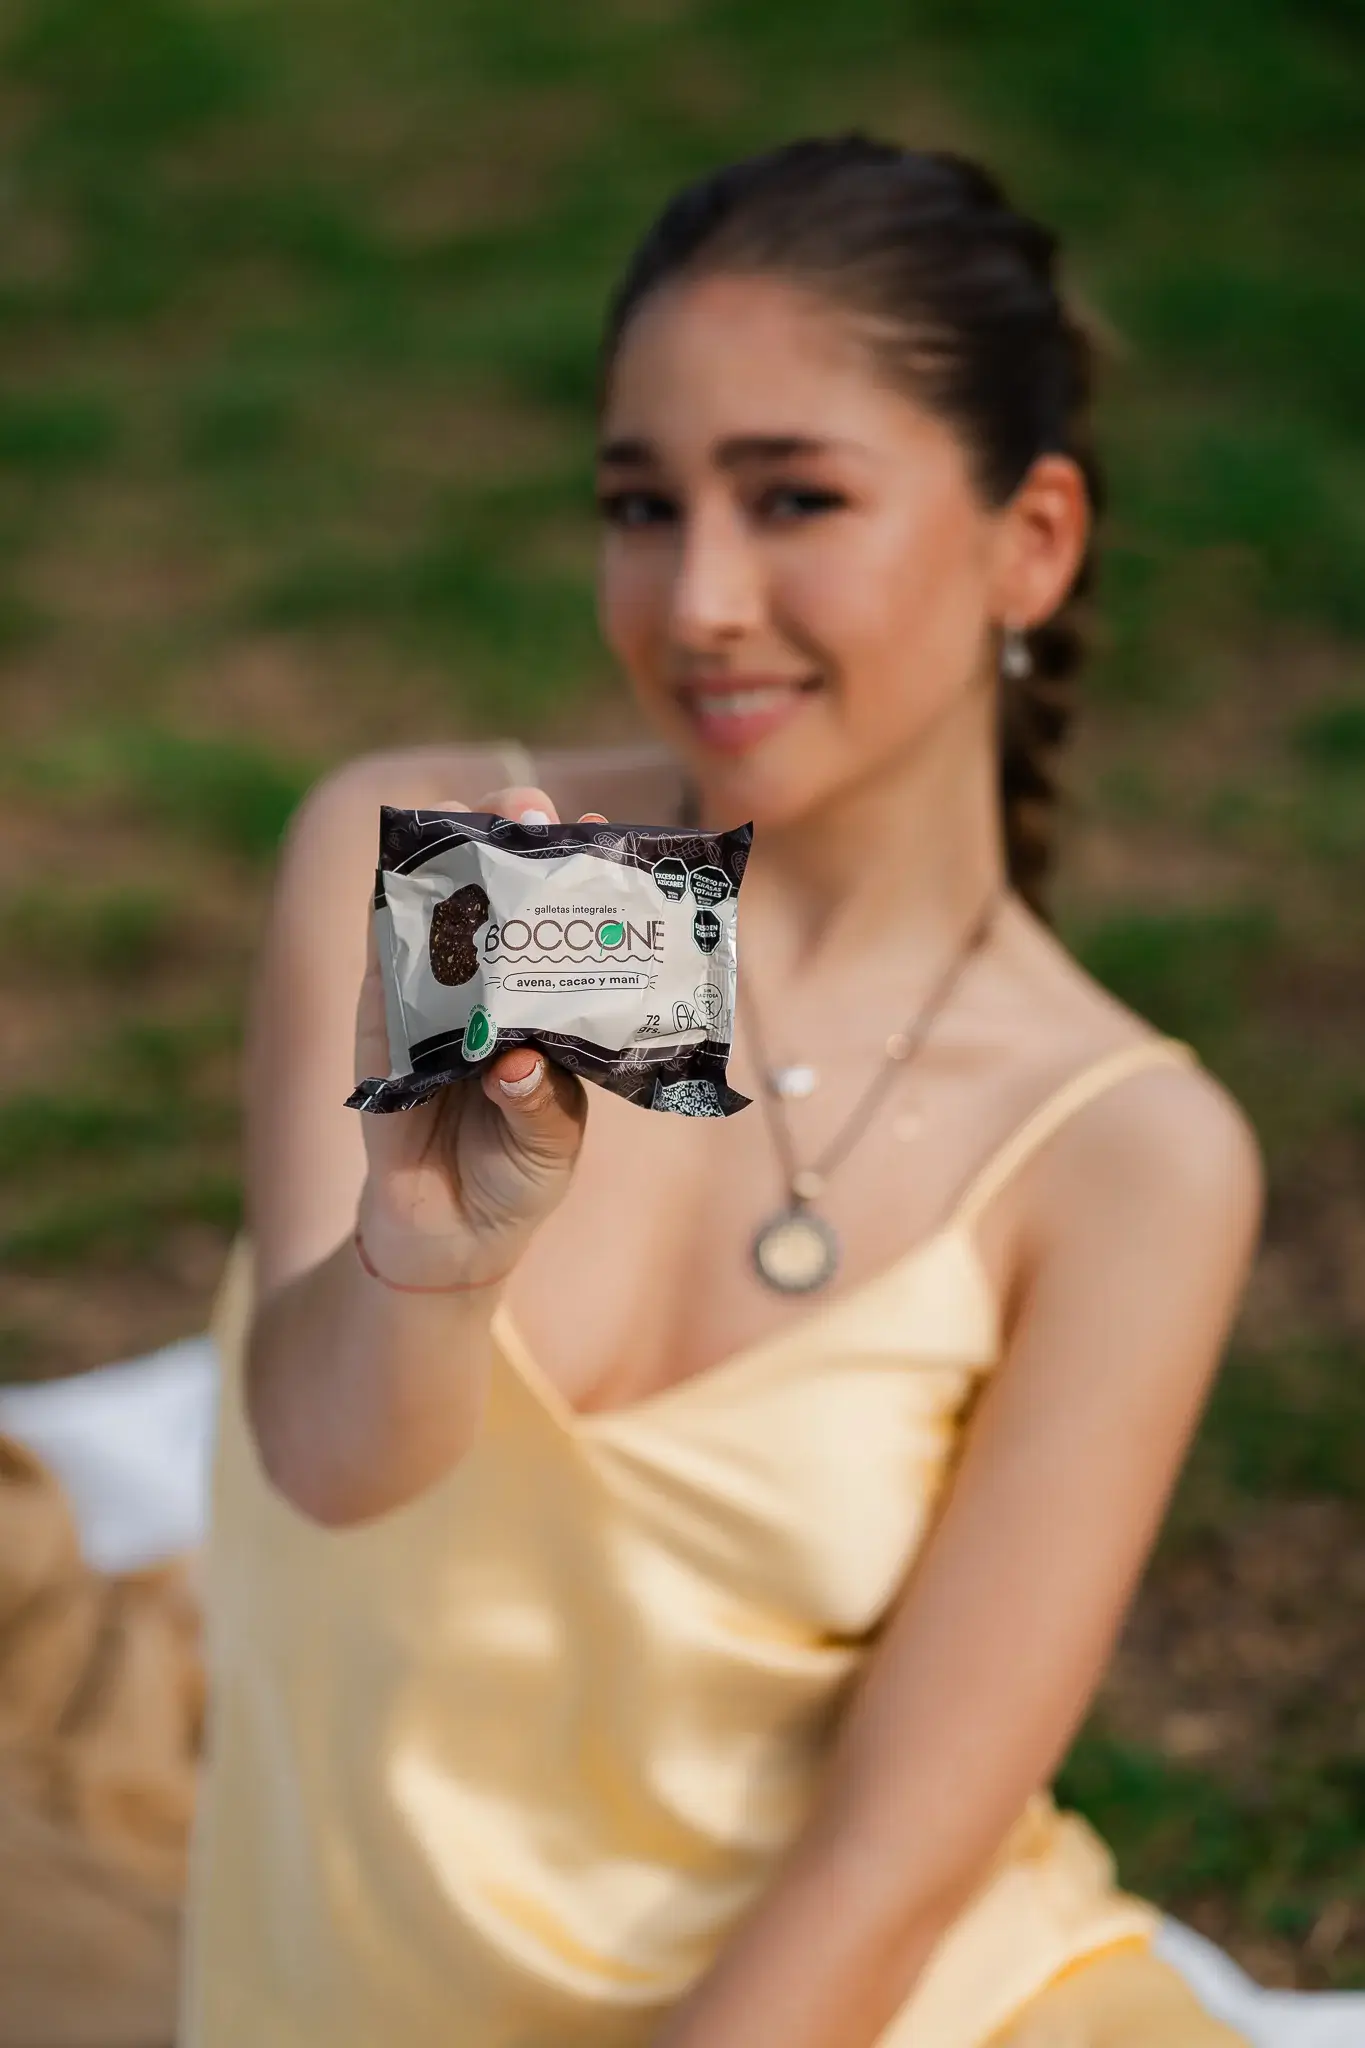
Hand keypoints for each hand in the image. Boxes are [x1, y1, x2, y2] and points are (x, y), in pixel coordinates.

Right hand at [353, 787, 595, 1286]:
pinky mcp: (381, 1027)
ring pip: (439, 915)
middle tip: (532, 810)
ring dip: (453, 865)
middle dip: (515, 846)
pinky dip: (394, 925)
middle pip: (501, 900)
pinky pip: (384, 966)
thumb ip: (541, 1103)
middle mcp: (493, 991)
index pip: (565, 926)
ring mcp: (433, 1001)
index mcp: (549, 1006)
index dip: (578, 874)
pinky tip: (409, 888)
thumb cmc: (516, 1174)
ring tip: (476, 823)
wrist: (451, 1234)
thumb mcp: (550, 1143)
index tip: (595, 831)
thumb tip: (518, 1065)